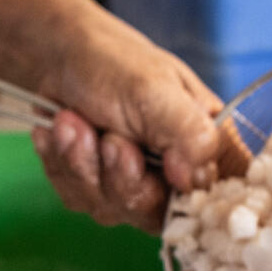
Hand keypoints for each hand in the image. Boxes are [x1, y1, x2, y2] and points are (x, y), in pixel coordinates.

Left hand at [28, 15, 226, 230]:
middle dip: (119, 175)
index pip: (213, 200)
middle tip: (109, 137)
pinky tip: (61, 130)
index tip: (147, 165)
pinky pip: (77, 197)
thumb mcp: (156, 90)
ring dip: (83, 161)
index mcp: (204, 145)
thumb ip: (188, 133)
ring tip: (74, 120)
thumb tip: (199, 181)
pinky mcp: (94, 189)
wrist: (58, 56)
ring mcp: (132, 185)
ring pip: (109, 208)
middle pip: (153, 214)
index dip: (181, 197)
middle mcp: (173, 173)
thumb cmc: (114, 63)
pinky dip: (63, 161)